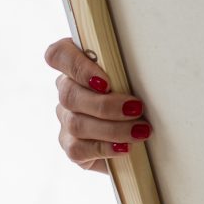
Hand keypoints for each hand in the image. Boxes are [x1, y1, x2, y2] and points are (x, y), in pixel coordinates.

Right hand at [44, 37, 152, 170]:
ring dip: (112, 128)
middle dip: (105, 104)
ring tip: (140, 130)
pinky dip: (105, 147)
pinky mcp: (71, 146)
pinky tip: (125, 147)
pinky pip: (78, 149)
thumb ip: (125, 71)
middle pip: (69, 94)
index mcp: (77, 67)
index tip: (105, 81)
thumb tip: (145, 70)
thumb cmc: (138, 96)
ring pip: (76, 123)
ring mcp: (66, 120)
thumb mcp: (133, 79)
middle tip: (135, 108)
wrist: (142, 134)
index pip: (58, 55)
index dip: (77, 67)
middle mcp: (66, 91)